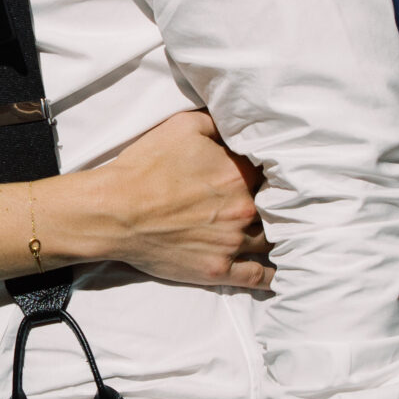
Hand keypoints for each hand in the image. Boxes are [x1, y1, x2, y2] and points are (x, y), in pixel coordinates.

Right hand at [95, 111, 271, 288]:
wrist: (113, 211)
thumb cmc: (144, 167)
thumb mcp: (182, 127)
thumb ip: (219, 123)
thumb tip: (240, 121)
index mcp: (239, 174)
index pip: (271, 171)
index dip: (269, 171)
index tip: (267, 172)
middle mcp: (243, 209)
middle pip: (275, 206)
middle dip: (275, 202)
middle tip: (276, 201)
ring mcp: (232, 243)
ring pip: (271, 239)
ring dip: (278, 235)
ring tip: (284, 232)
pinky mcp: (218, 269)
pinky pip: (257, 276)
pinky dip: (273, 275)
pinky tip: (282, 270)